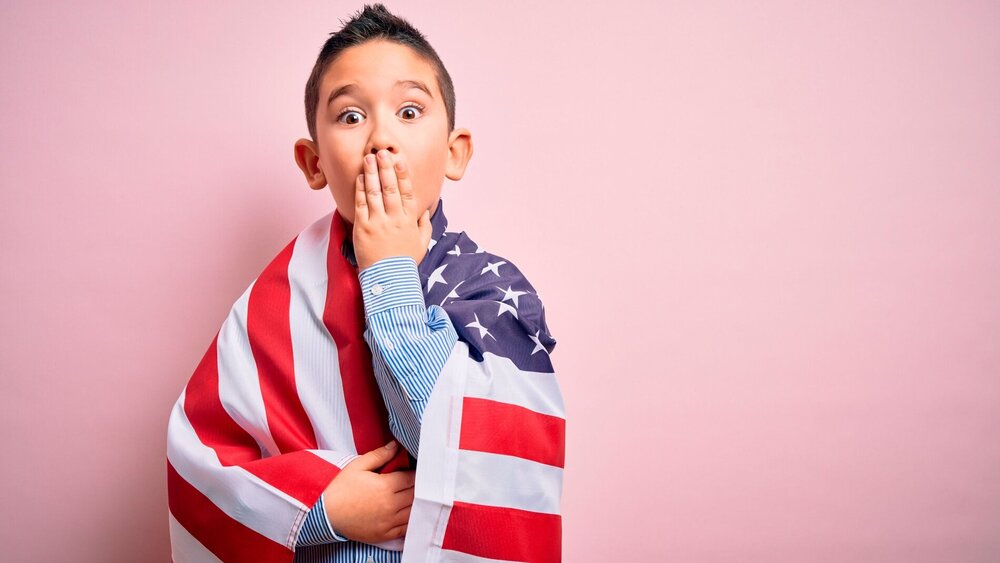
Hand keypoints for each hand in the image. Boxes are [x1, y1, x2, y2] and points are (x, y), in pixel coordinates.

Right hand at [322, 440, 414, 542]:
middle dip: (417, 487)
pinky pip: (405, 528)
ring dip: (415, 503)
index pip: (412, 478)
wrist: (324, 512)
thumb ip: (380, 455)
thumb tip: (396, 445)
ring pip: (413, 511)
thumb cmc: (340, 488)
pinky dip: (410, 520)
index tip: (412, 471)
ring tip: (410, 496)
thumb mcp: (358, 465)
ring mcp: (388, 522)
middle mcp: (390, 505)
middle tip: (413, 482)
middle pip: (415, 494)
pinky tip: (407, 513)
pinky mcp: (384, 534)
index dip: (414, 473)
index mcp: (386, 486)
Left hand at [353, 150, 432, 270]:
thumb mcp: (422, 243)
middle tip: (382, 153)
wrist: (389, 280)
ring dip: (372, 173)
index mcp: (410, 220)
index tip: (399, 160)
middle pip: (390, 187)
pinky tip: (361, 177)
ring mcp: (378, 222)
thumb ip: (424, 225)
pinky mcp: (363, 228)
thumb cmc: (405, 262)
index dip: (403, 175)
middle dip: (386, 168)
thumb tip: (425, 210)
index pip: (407, 192)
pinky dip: (361, 189)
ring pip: (375, 192)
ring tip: (369, 158)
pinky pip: (361, 204)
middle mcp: (395, 218)